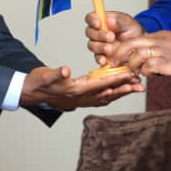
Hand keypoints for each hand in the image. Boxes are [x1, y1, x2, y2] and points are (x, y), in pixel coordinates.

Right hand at [20, 66, 143, 110]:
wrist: (29, 93)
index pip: (100, 83)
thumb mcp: (45, 75)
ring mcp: (81, 100)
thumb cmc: (38, 82)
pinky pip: (100, 98)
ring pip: (106, 97)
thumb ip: (56, 73)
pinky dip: (112, 95)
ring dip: (121, 93)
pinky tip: (119, 92)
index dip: (116, 79)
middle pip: (108, 93)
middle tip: (141, 85)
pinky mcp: (80, 99)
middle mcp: (80, 98)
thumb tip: (65, 70)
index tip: (130, 75)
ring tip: (135, 88)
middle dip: (125, 88)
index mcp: (75, 90)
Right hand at [84, 11, 143, 65]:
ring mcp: (98, 45)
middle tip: (111, 37)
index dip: (92, 20)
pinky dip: (100, 59)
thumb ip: (118, 20)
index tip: (99, 24)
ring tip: (111, 49)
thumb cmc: (130, 30)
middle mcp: (97, 32)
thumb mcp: (127, 22)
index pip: (90, 18)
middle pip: (90, 32)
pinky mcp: (102, 56)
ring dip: (101, 47)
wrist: (138, 44)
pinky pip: (97, 58)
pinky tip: (105, 60)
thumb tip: (109, 20)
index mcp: (101, 21)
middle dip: (100, 35)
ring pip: (92, 45)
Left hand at [112, 31, 170, 80]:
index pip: (134, 39)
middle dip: (119, 54)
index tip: (116, 56)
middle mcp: (160, 41)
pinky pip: (151, 66)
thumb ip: (159, 47)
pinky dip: (146, 71)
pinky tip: (148, 75)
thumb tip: (147, 56)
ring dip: (132, 65)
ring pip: (138, 55)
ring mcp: (165, 52)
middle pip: (131, 44)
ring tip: (134, 72)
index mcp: (159, 36)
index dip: (122, 48)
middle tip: (113, 63)